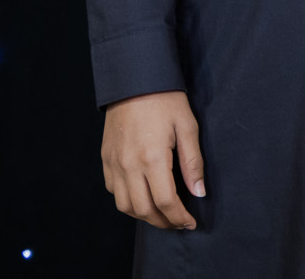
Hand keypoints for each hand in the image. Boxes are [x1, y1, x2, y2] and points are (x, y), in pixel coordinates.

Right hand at [101, 90, 204, 230]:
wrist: (134, 80)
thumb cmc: (165, 100)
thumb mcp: (188, 126)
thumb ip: (193, 163)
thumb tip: (199, 193)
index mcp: (153, 157)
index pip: (166, 202)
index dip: (179, 217)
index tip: (190, 223)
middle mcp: (129, 165)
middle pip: (144, 210)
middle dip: (163, 222)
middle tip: (178, 223)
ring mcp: (114, 164)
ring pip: (125, 206)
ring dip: (144, 216)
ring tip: (162, 215)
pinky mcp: (105, 160)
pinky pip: (114, 191)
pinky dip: (128, 202)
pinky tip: (143, 197)